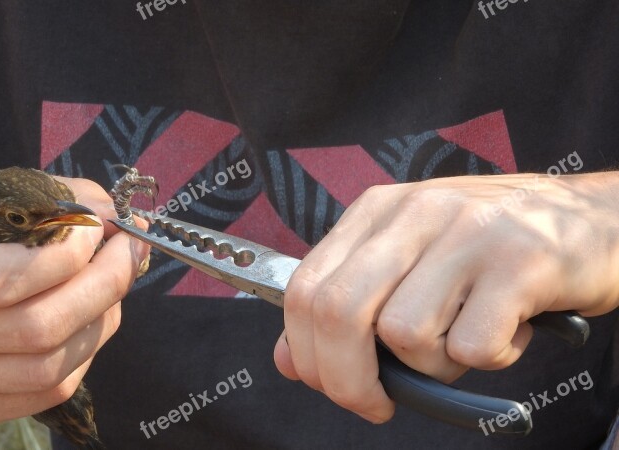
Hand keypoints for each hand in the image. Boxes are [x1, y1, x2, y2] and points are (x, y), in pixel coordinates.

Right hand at [0, 176, 148, 430]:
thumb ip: (49, 197)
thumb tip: (112, 213)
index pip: (6, 278)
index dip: (70, 255)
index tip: (98, 227)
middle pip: (40, 328)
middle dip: (106, 284)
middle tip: (128, 252)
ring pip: (52, 367)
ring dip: (102, 320)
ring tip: (110, 285)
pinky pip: (48, 392)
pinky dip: (85, 353)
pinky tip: (86, 320)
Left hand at [273, 172, 618, 422]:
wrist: (595, 220)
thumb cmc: (491, 250)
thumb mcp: (408, 263)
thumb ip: (349, 306)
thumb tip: (289, 361)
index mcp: (378, 210)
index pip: (306, 288)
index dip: (306, 351)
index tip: (328, 385)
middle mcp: (416, 212)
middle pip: (340, 312)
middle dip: (346, 379)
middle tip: (376, 403)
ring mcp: (468, 233)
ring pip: (404, 335)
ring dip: (432, 365)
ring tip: (466, 339)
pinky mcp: (519, 262)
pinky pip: (471, 347)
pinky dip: (488, 360)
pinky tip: (508, 331)